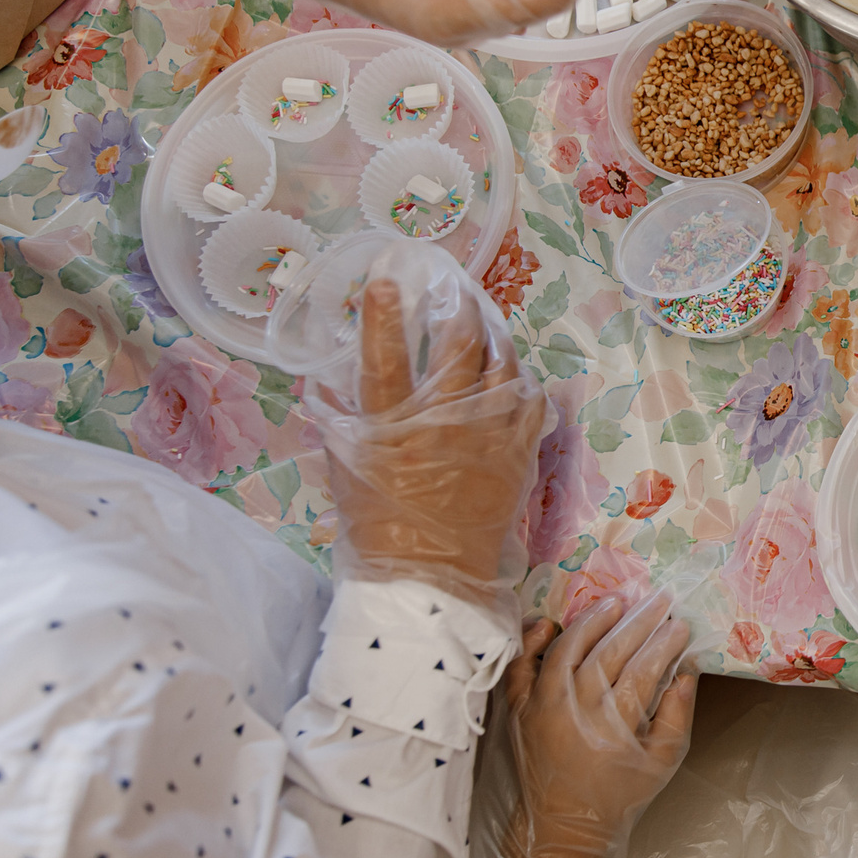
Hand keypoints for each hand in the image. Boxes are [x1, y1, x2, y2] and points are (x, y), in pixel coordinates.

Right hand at [315, 275, 544, 606]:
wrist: (430, 578)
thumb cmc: (378, 526)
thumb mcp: (344, 471)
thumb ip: (338, 421)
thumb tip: (327, 378)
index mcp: (392, 428)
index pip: (383, 357)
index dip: (382, 315)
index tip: (385, 279)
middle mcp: (444, 423)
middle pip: (457, 346)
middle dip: (456, 307)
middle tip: (452, 289)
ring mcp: (488, 436)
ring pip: (501, 365)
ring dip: (493, 335)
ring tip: (484, 320)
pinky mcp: (518, 453)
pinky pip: (530, 402)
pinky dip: (521, 381)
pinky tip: (512, 373)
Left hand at [491, 594, 696, 857]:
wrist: (563, 827)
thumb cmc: (618, 796)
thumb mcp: (662, 764)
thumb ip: (677, 717)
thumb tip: (687, 672)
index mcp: (613, 728)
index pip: (643, 671)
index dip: (664, 644)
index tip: (680, 624)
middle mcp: (575, 712)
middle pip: (608, 655)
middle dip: (637, 624)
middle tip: (658, 600)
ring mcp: (542, 709)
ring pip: (566, 652)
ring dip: (591, 622)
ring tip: (614, 601)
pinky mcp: (519, 711)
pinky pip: (520, 670)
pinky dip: (530, 645)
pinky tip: (548, 624)